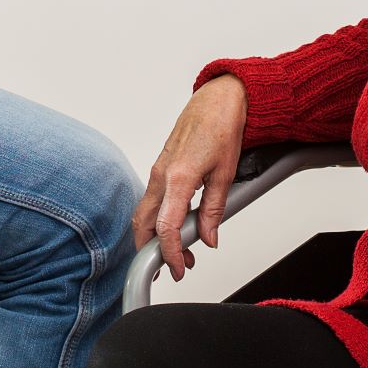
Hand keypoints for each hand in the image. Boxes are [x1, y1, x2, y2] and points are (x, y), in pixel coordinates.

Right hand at [132, 76, 248, 279]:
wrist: (218, 99)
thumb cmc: (222, 126)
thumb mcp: (225, 173)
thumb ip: (215, 209)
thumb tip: (209, 237)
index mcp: (178, 178)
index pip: (166, 227)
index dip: (170, 253)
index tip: (178, 269)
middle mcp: (161, 175)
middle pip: (142, 224)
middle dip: (152, 251)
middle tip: (175, 266)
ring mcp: (157, 170)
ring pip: (144, 212)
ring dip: (155, 236)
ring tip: (181, 249)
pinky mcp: (160, 167)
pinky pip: (151, 199)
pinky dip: (158, 218)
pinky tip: (177, 224)